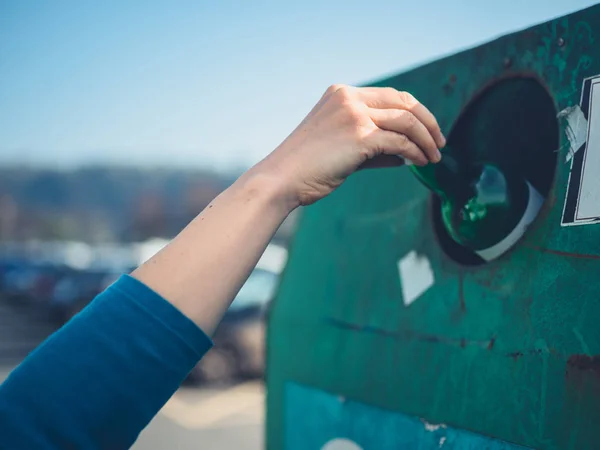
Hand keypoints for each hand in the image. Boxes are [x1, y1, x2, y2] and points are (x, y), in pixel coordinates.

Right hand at [254, 84, 445, 206]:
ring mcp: (353, 115)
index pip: (390, 95)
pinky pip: (399, 142)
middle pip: (403, 102)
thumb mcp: (340, 147)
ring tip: (434, 157)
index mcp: (341, 94)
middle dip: (427, 122)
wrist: (281, 180)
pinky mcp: (358, 136)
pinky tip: (419, 163)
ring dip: (426, 139)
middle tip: (440, 142)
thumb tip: (406, 154)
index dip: (414, 111)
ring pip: (406, 121)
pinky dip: (414, 152)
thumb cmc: (306, 168)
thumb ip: (372, 145)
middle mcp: (348, 98)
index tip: (426, 130)